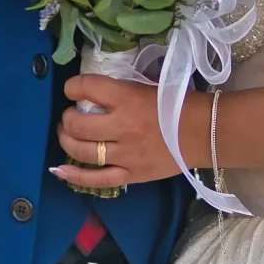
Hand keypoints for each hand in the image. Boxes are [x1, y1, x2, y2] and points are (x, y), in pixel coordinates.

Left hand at [52, 75, 211, 190]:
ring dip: (67, 141)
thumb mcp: (150, 84)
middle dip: (67, 117)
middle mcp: (122, 126)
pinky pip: (97, 179)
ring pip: (83, 151)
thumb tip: (98, 87)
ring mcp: (125, 154)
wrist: (203, 131)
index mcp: (127, 98)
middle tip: (69, 114)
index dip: (73, 86)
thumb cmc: (178, 102)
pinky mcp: (130, 175)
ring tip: (67, 134)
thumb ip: (123, 87)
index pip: (87, 88)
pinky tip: (60, 170)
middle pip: (78, 124)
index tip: (72, 89)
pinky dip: (75, 176)